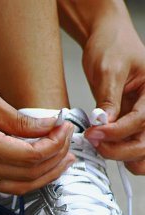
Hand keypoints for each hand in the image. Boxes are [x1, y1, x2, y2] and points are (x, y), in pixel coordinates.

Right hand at [0, 61, 73, 193]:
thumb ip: (19, 120)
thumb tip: (49, 128)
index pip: (30, 156)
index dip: (54, 144)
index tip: (65, 127)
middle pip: (27, 175)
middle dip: (54, 161)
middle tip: (70, 145)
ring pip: (16, 186)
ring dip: (42, 175)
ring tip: (62, 161)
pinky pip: (1, 183)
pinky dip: (23, 176)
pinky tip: (35, 165)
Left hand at [82, 18, 144, 174]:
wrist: (107, 39)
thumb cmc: (112, 46)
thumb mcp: (109, 71)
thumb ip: (108, 100)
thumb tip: (103, 125)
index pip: (140, 120)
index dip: (117, 132)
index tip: (94, 133)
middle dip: (120, 149)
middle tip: (95, 143)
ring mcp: (142, 117)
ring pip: (141, 149)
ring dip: (122, 155)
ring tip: (99, 147)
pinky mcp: (130, 122)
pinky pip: (130, 144)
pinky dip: (118, 151)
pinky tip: (102, 146)